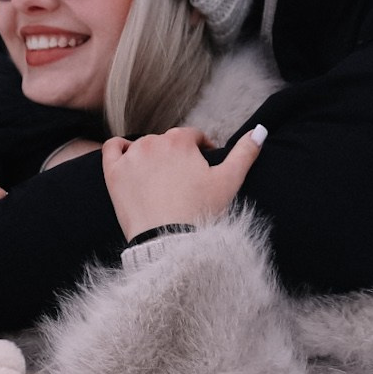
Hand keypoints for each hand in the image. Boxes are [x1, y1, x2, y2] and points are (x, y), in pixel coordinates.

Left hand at [102, 122, 265, 239]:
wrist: (168, 242)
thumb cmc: (200, 212)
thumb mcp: (230, 181)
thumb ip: (246, 152)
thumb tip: (259, 130)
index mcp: (180, 141)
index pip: (193, 137)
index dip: (201, 152)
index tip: (203, 170)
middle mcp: (153, 142)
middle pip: (168, 143)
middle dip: (177, 158)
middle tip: (183, 183)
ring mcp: (131, 156)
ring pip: (143, 146)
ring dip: (152, 158)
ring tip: (161, 182)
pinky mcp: (113, 172)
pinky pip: (112, 148)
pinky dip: (120, 150)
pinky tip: (130, 163)